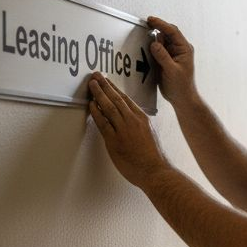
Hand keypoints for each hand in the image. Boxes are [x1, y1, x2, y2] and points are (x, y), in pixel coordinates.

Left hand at [87, 72, 169, 188]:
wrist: (155, 171)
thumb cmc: (154, 157)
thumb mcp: (150, 134)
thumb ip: (140, 125)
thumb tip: (131, 121)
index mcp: (142, 118)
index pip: (126, 99)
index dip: (114, 88)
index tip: (107, 81)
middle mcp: (133, 121)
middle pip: (116, 98)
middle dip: (104, 85)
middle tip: (96, 76)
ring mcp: (124, 130)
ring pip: (109, 107)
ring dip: (98, 94)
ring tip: (91, 84)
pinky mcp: (115, 141)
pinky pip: (103, 123)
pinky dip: (96, 112)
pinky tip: (91, 105)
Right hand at [146, 16, 196, 108]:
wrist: (182, 98)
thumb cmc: (181, 86)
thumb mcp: (171, 70)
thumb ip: (163, 56)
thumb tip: (154, 43)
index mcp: (184, 49)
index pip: (172, 31)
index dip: (161, 24)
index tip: (151, 20)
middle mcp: (180, 49)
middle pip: (167, 33)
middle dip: (157, 27)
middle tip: (145, 23)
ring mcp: (173, 53)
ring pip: (162, 40)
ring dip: (154, 37)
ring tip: (144, 34)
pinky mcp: (167, 59)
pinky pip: (159, 49)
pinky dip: (153, 46)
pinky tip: (147, 45)